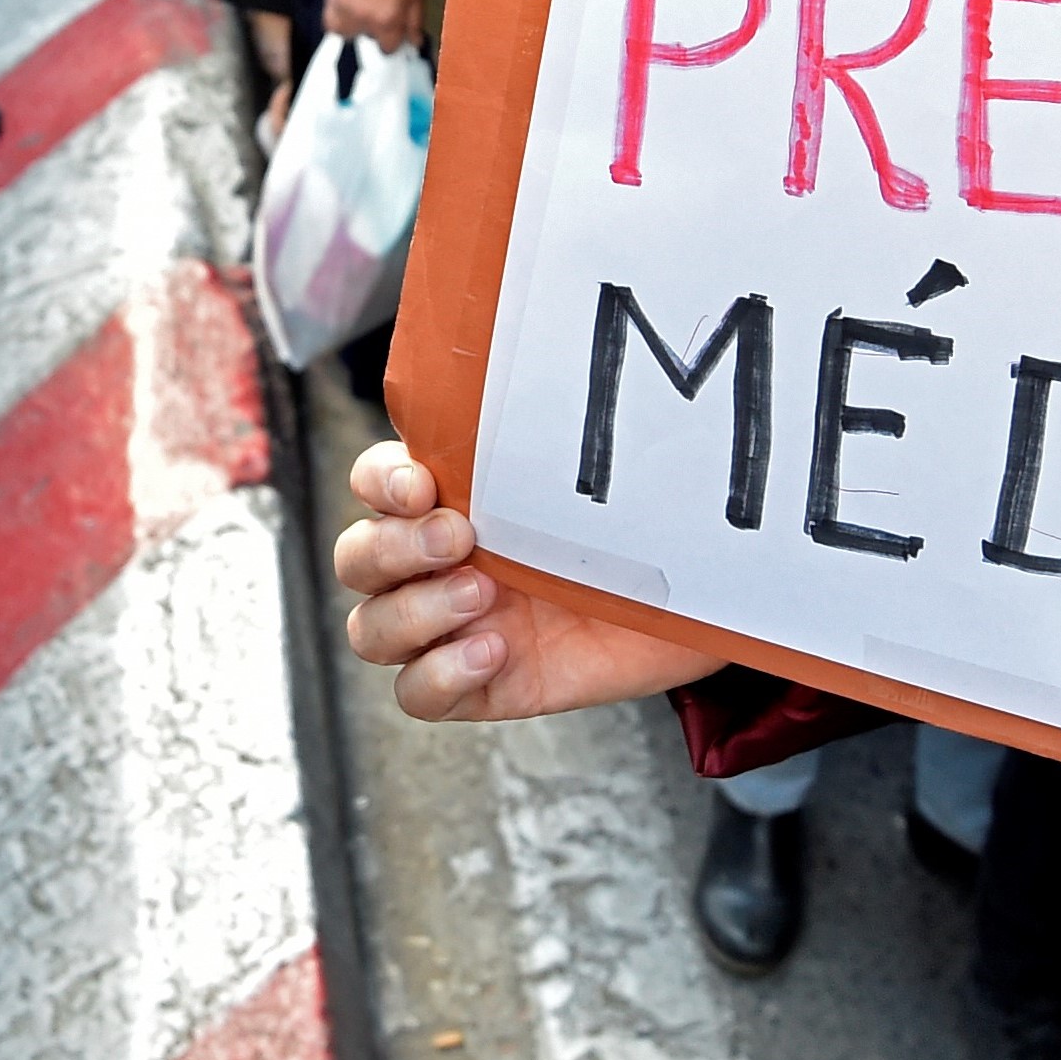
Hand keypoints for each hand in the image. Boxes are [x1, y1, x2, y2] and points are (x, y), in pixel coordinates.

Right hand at [324, 0, 424, 49]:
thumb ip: (414, 20)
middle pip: (365, 39)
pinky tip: (350, 3)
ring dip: (352, 26)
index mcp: (387, 18)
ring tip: (362, 12)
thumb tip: (415, 42)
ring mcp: (342, 6)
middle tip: (381, 13)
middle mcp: (362, 17)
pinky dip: (339, 15)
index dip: (393, 40)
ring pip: (342, 31)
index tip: (395, 31)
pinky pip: (329, 16)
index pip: (387, 48)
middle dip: (374, 30)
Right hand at [336, 439, 725, 719]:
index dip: (379, 482)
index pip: (374, 482)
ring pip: (371, 630)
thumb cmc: (645, 525)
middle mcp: (440, 562)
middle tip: (461, 538)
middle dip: (393, 549)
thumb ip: (550, 448)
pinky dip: (440, 675)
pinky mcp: (483, 684)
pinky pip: (417, 693)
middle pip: (356, 560)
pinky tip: (493, 652)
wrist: (703, 597)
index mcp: (454, 499)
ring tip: (482, 597)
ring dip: (413, 613)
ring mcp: (455, 626)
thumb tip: (539, 366)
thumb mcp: (596, 478)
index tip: (423, 485)